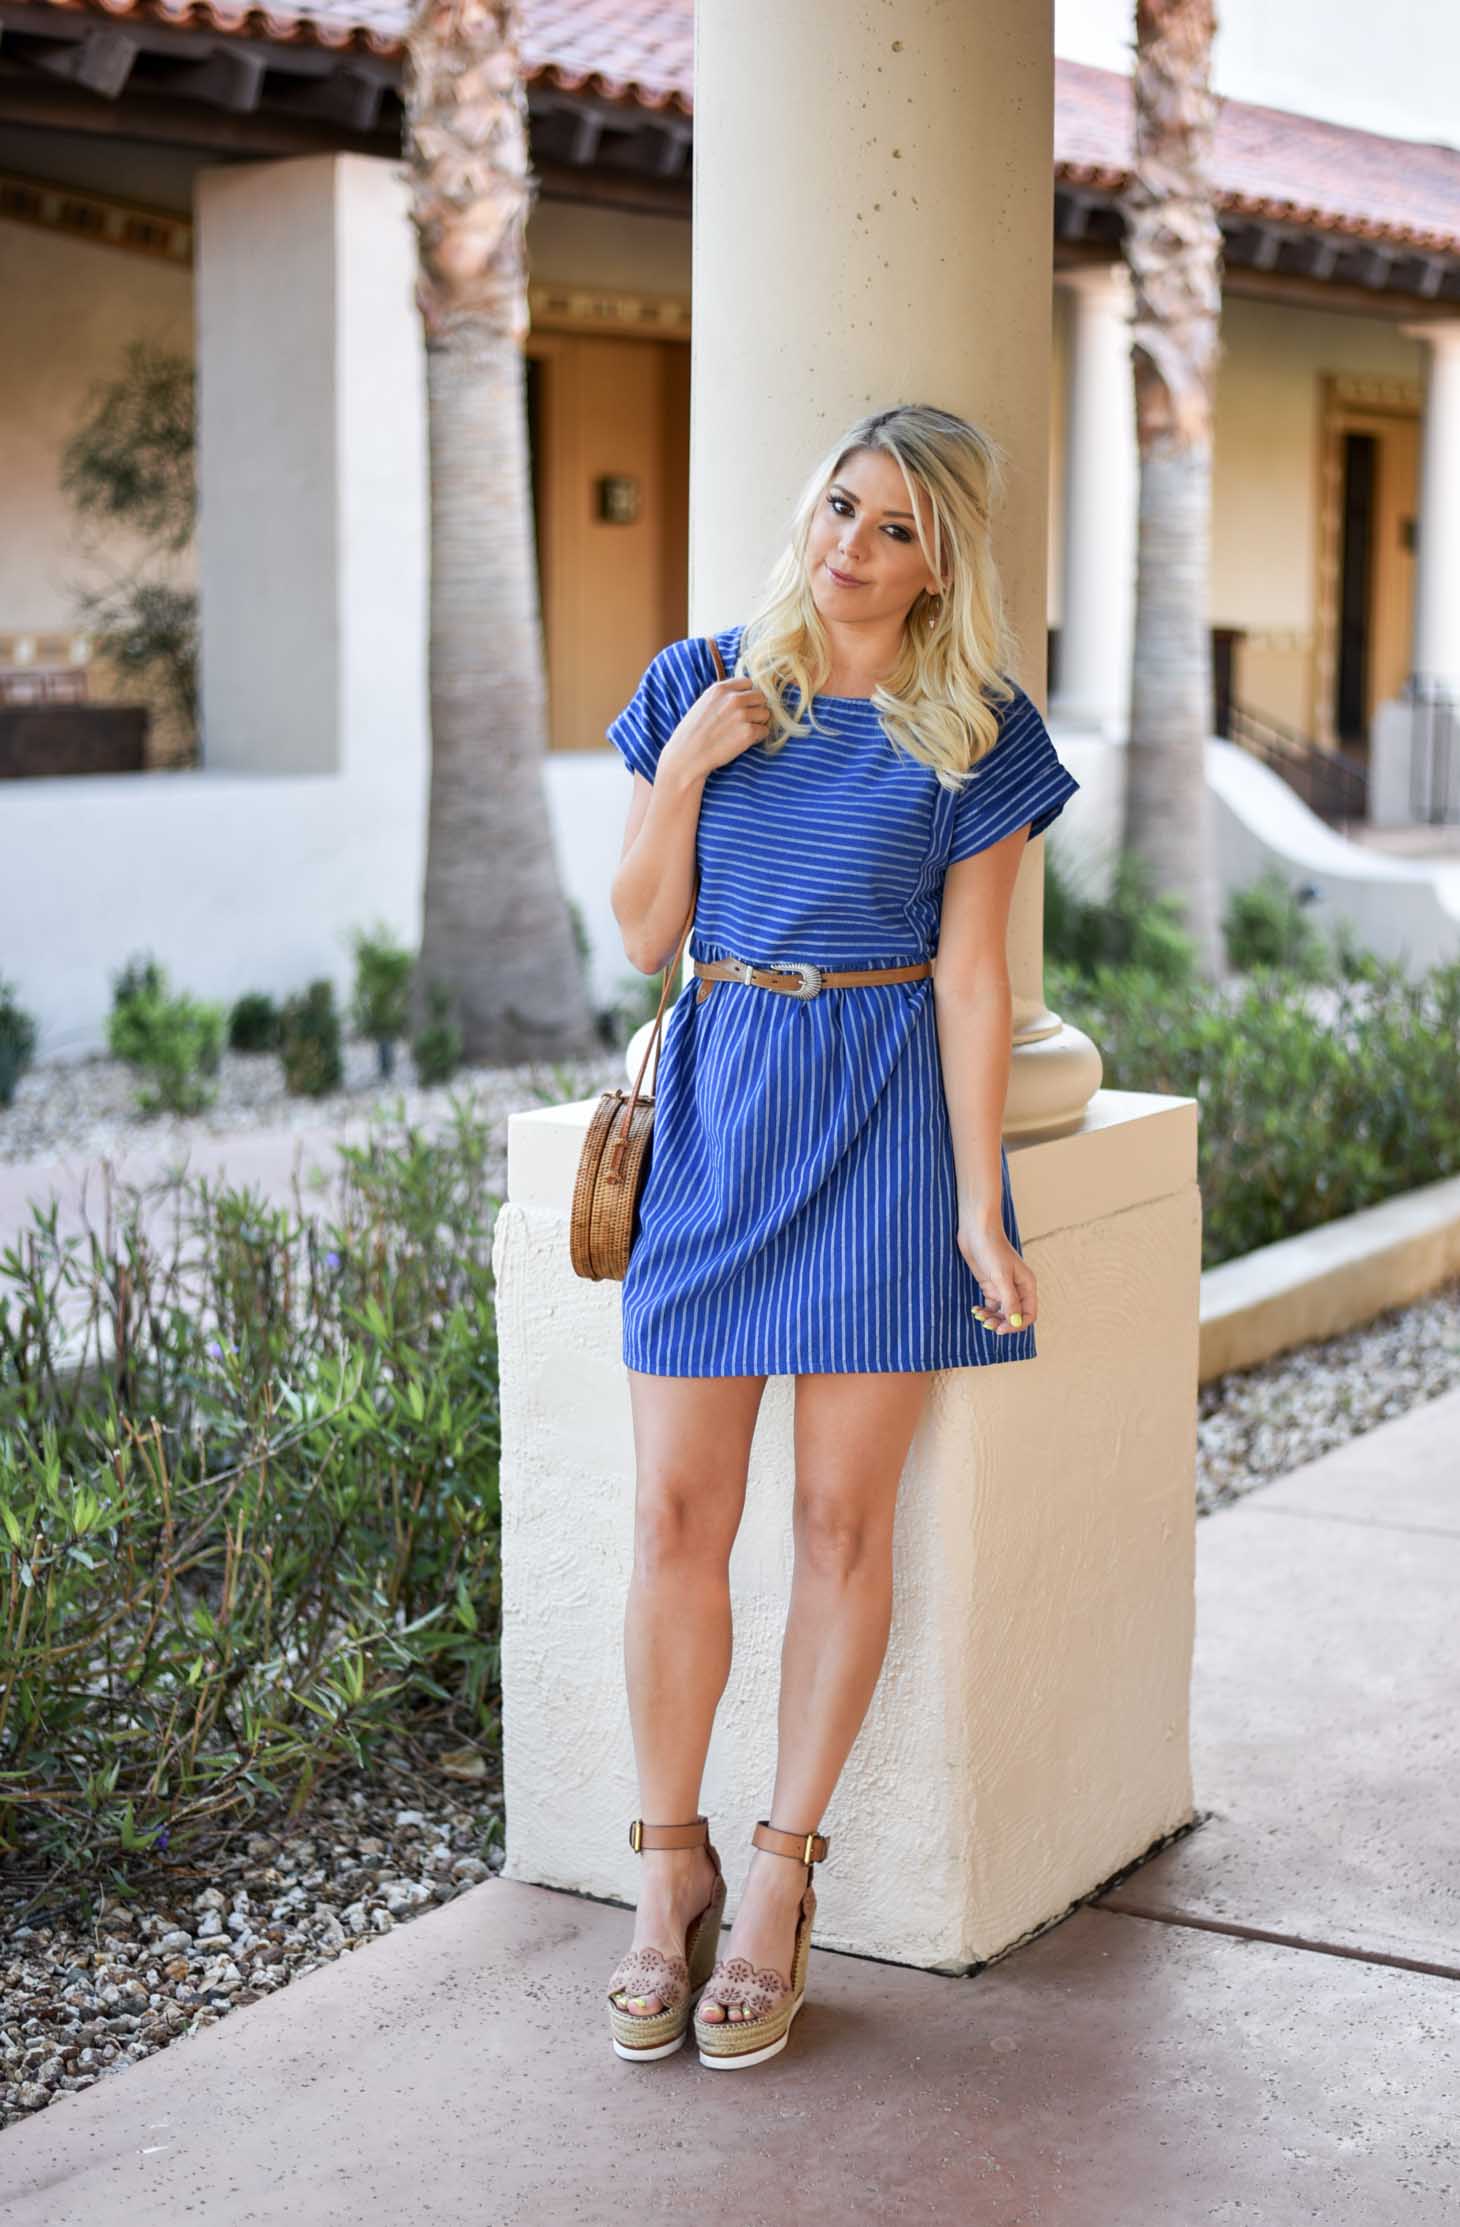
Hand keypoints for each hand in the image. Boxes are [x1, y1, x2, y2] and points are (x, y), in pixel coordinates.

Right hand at [665, 675, 771, 777]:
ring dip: (758, 723)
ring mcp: (742, 715)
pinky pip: (764, 731)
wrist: (687, 756)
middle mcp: (733, 699)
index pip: (748, 683)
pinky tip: (744, 742)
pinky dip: (758, 737)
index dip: (746, 695)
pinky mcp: (749, 733)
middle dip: (755, 708)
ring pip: (765, 714)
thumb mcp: (704, 704)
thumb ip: (722, 696)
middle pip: (760, 697)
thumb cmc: (692, 733)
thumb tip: (742, 695)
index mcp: (721, 689)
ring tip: (743, 732)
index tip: (741, 706)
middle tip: (744, 721)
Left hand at [956, 1217, 1035, 1334]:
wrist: (976, 1230)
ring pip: (1001, 1312)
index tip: (1001, 1329)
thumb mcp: (1001, 1277)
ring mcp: (1003, 1287)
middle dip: (1002, 1323)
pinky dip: (984, 1310)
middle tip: (986, 1324)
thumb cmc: (992, 1249)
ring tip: (979, 1316)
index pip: (1028, 1314)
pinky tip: (975, 1310)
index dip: (1017, 1325)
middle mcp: (1017, 1288)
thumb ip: (1009, 1301)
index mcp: (1026, 1286)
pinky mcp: (990, 1284)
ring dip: (992, 1318)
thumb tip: (1016, 1323)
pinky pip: (990, 1305)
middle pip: (1014, 1316)